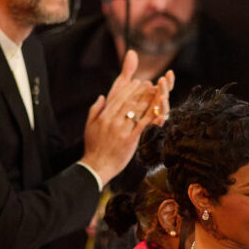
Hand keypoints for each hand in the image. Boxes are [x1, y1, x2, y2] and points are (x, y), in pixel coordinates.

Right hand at [80, 49, 171, 180]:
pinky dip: (152, 117)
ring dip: (149, 100)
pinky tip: (159, 111)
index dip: (130, 89)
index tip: (138, 82)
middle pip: (130, 102)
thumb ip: (95, 109)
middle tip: (150, 84)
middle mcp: (113, 121)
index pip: (119, 98)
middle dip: (141, 91)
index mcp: (104, 116)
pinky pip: (143, 126)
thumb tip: (102, 97)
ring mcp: (122, 130)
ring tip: (157, 92)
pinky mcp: (130, 140)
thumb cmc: (93, 147)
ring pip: (138, 111)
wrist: (96, 166)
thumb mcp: (89, 126)